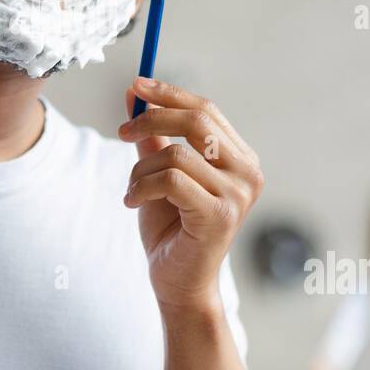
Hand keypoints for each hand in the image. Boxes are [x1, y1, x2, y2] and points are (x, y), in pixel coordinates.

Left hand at [119, 77, 264, 313]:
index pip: (207, 110)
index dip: (169, 93)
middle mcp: (247, 173)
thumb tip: (133, 92)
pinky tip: (132, 202)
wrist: (178, 283)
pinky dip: (141, 187)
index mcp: (240, 159)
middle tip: (122, 131)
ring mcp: (237, 196)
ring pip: (175, 154)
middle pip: (197, 121)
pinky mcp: (219, 216)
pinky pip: (170, 180)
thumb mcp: (159, 173)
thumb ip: (152, 135)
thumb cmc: (172, 229)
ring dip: (140, 169)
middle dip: (152, 118)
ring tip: (132, 190)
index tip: (136, 85)